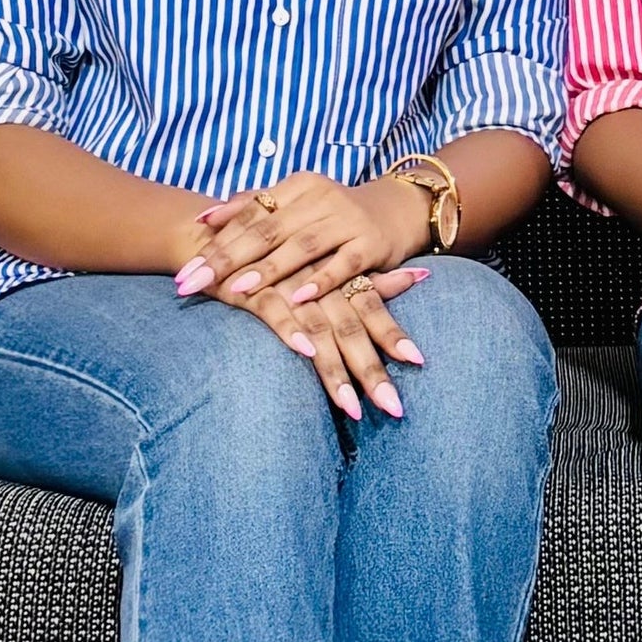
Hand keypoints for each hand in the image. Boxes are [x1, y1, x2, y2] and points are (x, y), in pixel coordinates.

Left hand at [173, 171, 431, 306]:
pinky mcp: (372, 244)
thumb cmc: (335, 213)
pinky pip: (343, 264)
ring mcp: (347, 220)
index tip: (184, 269)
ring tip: (236, 289)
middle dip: (226, 258)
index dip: (214, 241)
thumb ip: (253, 206)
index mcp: (297, 186)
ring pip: (301, 246)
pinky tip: (298, 297)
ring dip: (268, 269)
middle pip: (266, 230)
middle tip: (193, 283)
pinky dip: (321, 281)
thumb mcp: (296, 203)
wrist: (399, 209)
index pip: (248, 213)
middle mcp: (320, 198)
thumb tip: (204, 217)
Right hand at [205, 264, 431, 419]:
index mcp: (337, 277)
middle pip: (350, 330)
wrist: (220, 232)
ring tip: (352, 408)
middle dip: (371, 372)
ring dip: (334, 371)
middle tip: (393, 408)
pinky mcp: (254, 289)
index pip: (371, 309)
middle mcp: (319, 283)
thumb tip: (421, 276)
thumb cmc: (284, 252)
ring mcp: (287, 285)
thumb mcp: (330, 262)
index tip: (418, 361)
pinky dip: (291, 330)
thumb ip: (373, 277)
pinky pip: (274, 312)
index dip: (393, 335)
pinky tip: (306, 353)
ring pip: (318, 330)